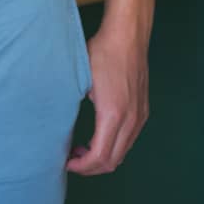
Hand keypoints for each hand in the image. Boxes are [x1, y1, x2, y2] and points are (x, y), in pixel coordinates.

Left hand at [67, 23, 149, 175]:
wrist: (127, 36)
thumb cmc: (101, 54)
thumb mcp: (81, 82)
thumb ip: (73, 108)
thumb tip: (59, 128)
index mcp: (113, 115)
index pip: (99, 157)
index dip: (82, 166)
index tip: (66, 162)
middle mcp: (131, 120)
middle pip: (113, 161)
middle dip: (90, 167)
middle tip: (71, 159)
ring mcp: (140, 116)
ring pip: (123, 153)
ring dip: (102, 157)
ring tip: (82, 149)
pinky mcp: (143, 111)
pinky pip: (129, 140)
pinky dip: (113, 147)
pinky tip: (98, 136)